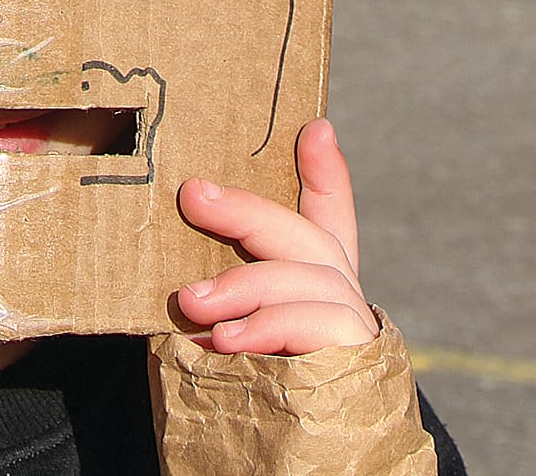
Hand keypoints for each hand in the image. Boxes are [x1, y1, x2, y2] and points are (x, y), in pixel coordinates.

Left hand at [175, 118, 380, 354]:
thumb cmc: (248, 407)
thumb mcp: (229, 337)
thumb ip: (217, 302)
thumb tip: (182, 256)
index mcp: (316, 289)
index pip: (329, 221)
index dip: (325, 173)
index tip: (314, 128)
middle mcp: (341, 303)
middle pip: (306, 237)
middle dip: (247, 210)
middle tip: (193, 194)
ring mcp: (351, 332)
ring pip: (305, 277)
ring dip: (242, 284)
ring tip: (191, 302)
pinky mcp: (353, 362)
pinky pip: (314, 324)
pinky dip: (266, 325)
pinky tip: (224, 339)